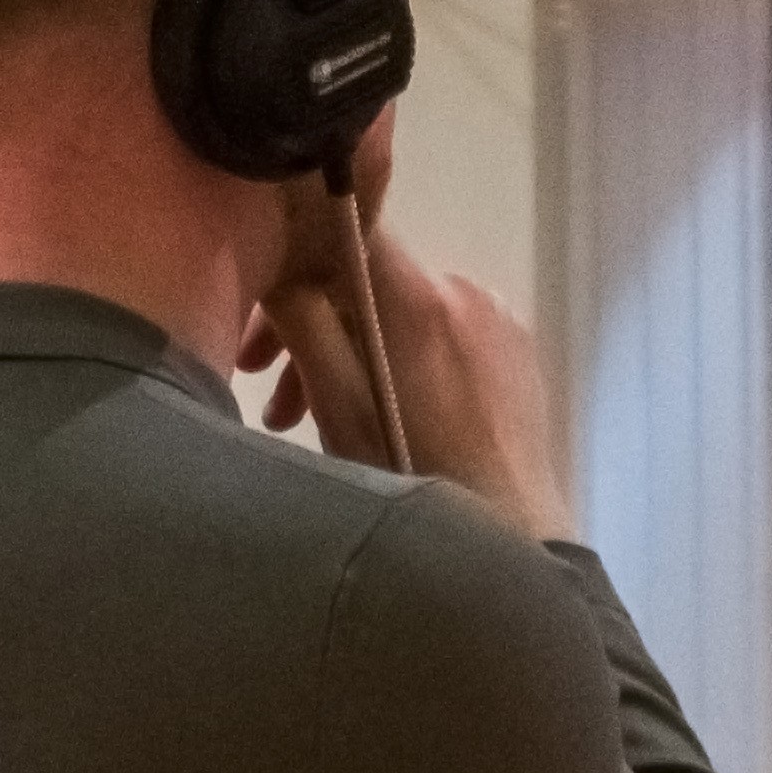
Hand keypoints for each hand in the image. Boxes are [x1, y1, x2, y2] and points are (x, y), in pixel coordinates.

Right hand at [250, 182, 562, 533]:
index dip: (291, 255)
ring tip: (310, 421)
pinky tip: (379, 413)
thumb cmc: (415, 480)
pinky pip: (442, 335)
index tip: (255, 310)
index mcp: (419, 297)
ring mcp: (499, 320)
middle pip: (368, 281)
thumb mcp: (339, 409)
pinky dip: (399, 362)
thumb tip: (275, 263)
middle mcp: (466, 289)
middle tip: (266, 394)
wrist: (512, 544)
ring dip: (351, 352)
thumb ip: (302, 324)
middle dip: (312, 328)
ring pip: (401, 313)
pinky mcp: (516, 352)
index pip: (344, 228)